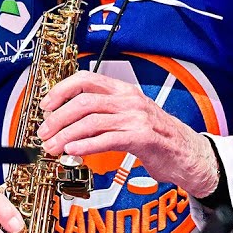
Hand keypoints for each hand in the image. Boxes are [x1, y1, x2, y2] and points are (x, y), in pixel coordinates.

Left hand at [36, 71, 220, 197]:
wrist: (188, 154)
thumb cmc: (158, 137)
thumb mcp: (130, 117)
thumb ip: (104, 115)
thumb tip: (69, 122)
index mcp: (124, 90)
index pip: (86, 79)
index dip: (61, 90)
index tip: (46, 105)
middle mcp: (129, 100)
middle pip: (83, 101)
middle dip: (58, 118)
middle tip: (44, 132)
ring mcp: (137, 118)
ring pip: (91, 121)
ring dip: (66, 135)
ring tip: (52, 147)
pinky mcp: (142, 138)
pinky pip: (106, 139)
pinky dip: (85, 146)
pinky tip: (73, 152)